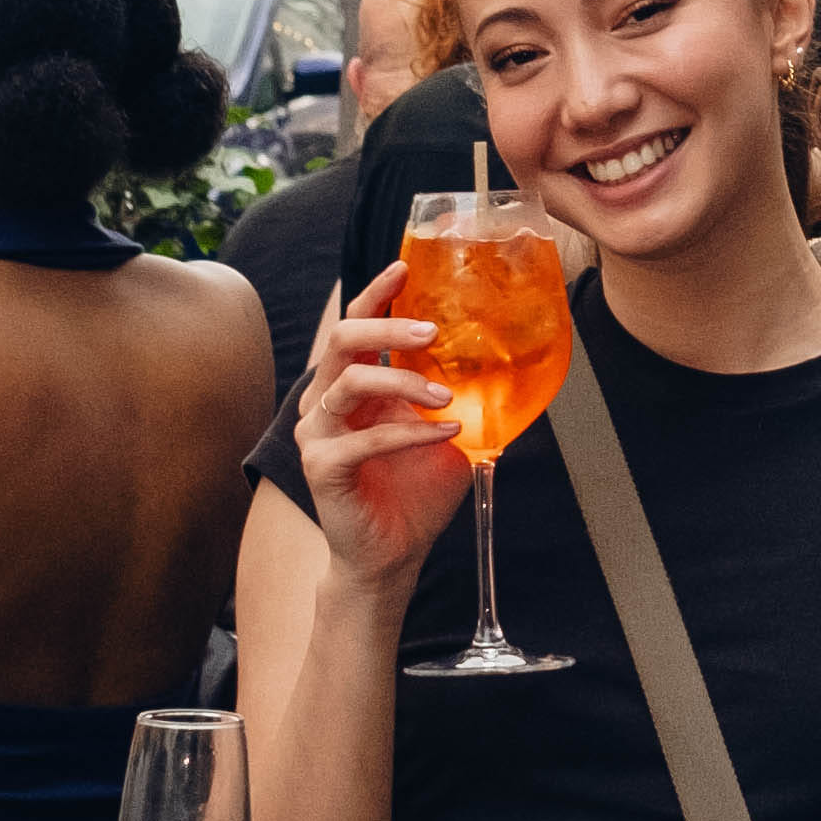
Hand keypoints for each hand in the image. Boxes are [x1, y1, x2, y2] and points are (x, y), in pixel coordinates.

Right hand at [290, 258, 468, 587]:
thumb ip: (455, 392)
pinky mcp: (322, 466)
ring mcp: (317, 433)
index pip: (355, 325)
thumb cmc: (415, 490)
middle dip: (389, 328)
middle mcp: (326, 401)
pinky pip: (364, 438)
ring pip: (350, 383)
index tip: (404, 267)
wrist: (393, 554)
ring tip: (446, 395)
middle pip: (343, 341)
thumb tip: (504, 356)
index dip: (376, 293)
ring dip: (404, 382)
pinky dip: (411, 432)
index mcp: (351, 384)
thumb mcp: (443, 428)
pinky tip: (446, 431)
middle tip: (433, 330)